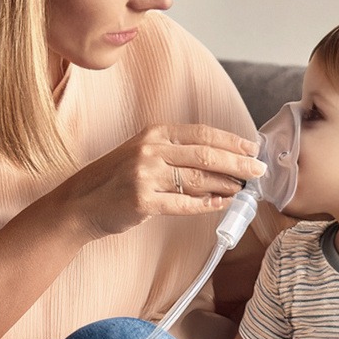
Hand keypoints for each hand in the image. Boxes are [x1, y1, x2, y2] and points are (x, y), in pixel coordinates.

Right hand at [52, 124, 265, 239]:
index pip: (202, 133)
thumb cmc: (115, 180)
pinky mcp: (142, 201)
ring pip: (198, 179)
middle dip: (238, 163)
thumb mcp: (143, 154)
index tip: (253, 149)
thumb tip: (220, 162)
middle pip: (206, 155)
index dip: (231, 141)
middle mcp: (151, 149)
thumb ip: (176, 153)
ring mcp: (145, 175)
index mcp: (154, 133)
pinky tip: (220, 204)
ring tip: (243, 190)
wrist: (79, 203)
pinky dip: (205, 205)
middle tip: (259, 171)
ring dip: (226, 185)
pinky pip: (183, 204)